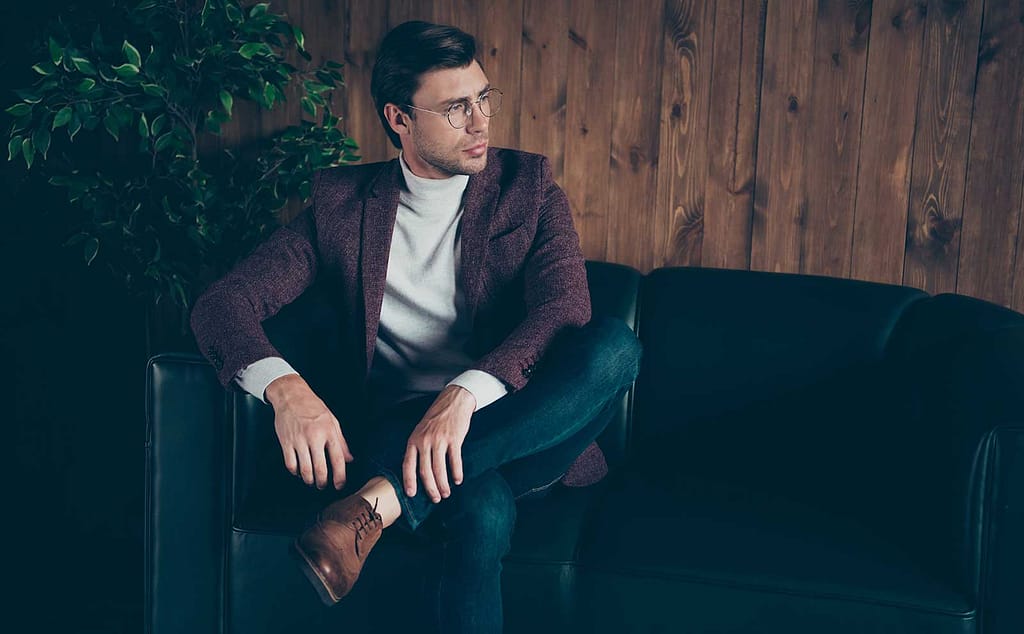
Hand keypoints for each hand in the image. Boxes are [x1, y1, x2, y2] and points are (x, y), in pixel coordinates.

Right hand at [265, 374, 352, 489]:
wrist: (291, 395)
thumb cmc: (312, 407)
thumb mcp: (332, 420)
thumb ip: (341, 441)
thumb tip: (350, 459)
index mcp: (329, 432)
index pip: (338, 459)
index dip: (340, 476)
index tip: (340, 484)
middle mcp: (314, 437)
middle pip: (320, 468)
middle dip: (323, 482)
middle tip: (323, 485)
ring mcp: (299, 440)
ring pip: (305, 470)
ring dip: (309, 480)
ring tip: (311, 481)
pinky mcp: (286, 442)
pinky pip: (290, 464)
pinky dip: (295, 472)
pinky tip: (298, 471)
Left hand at [403, 385, 475, 502]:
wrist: (453, 401)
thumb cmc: (436, 417)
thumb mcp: (421, 430)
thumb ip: (418, 447)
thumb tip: (416, 469)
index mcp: (414, 439)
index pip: (408, 464)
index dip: (409, 481)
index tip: (411, 494)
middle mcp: (425, 441)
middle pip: (425, 470)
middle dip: (430, 488)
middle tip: (435, 499)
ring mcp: (439, 440)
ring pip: (439, 469)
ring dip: (443, 484)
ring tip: (446, 493)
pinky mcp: (454, 438)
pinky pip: (455, 460)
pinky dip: (456, 472)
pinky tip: (458, 480)